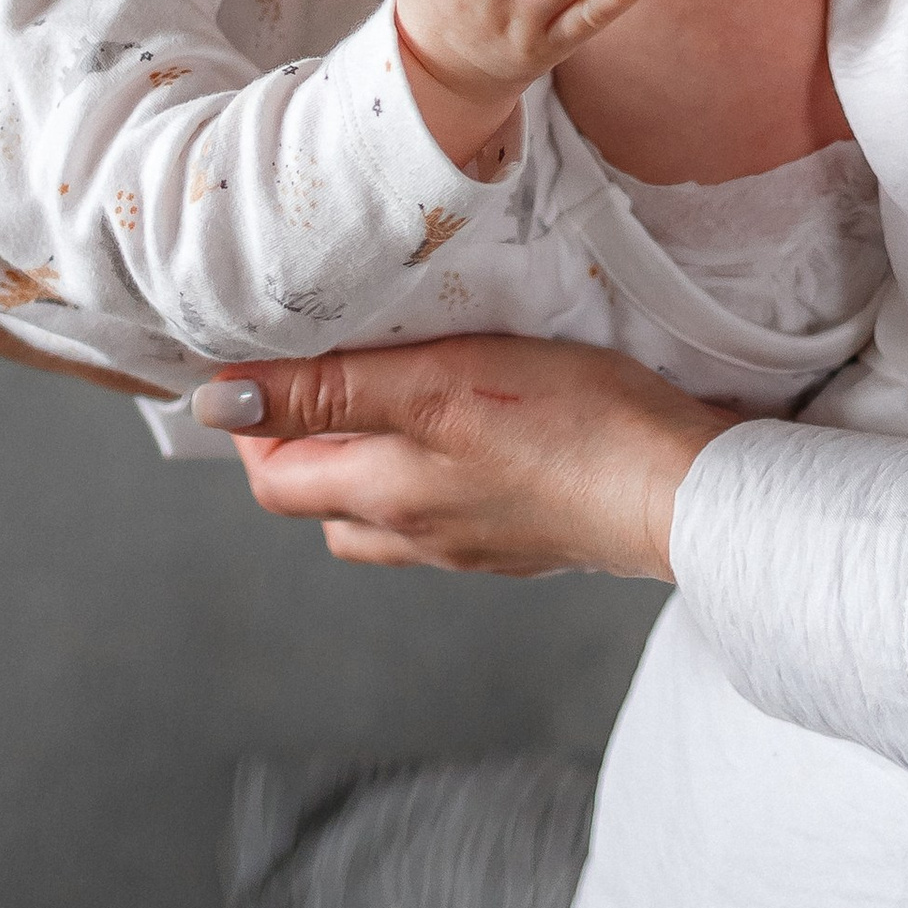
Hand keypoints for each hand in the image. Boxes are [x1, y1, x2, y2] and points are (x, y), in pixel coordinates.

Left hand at [202, 334, 735, 577]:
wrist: (686, 488)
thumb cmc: (571, 427)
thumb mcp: (436, 384)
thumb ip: (329, 392)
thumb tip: (221, 406)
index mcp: (386, 497)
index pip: (276, 481)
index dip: (254, 428)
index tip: (259, 366)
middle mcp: (422, 533)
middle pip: (323, 502)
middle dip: (304, 444)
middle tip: (318, 368)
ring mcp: (478, 542)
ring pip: (386, 511)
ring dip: (370, 459)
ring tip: (390, 391)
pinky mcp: (529, 533)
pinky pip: (451, 510)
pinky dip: (436, 470)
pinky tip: (473, 426)